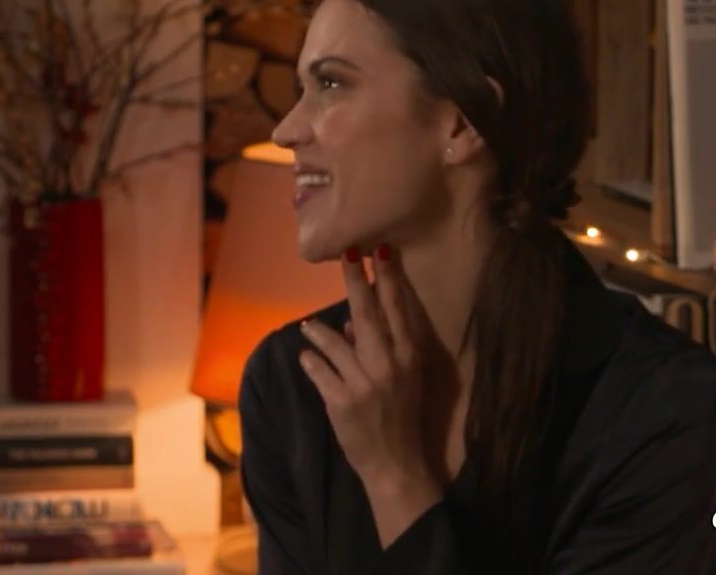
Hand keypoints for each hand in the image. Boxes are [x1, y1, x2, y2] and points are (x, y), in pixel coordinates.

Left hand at [298, 243, 442, 546]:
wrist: (396, 465)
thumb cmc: (403, 418)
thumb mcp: (405, 380)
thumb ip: (382, 349)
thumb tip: (352, 322)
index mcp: (410, 357)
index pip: (398, 309)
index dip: (389, 278)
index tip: (381, 249)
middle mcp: (389, 365)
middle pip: (368, 313)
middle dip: (356, 281)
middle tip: (347, 254)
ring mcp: (363, 383)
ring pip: (335, 342)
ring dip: (319, 330)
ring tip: (308, 326)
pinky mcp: (341, 402)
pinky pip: (319, 371)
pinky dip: (311, 362)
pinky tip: (305, 357)